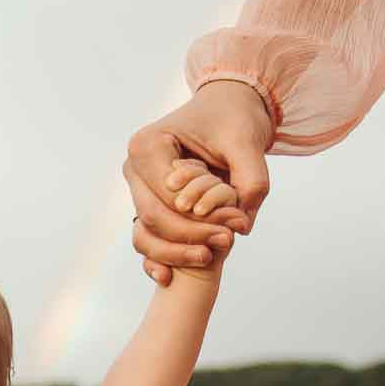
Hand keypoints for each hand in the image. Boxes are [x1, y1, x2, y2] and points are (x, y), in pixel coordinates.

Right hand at [123, 78, 272, 284]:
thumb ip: (250, 180)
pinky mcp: (146, 202)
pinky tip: (169, 277)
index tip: (234, 228)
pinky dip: (158, 257)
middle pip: (154, 218)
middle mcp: (134, 167)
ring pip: (145, 233)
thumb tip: (243, 226)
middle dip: (190, 237)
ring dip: (174, 252)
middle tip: (227, 242)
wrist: (226, 108)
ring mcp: (137, 187)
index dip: (199, 219)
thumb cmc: (233, 119)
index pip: (168, 197)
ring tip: (210, 257)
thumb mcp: (247, 142)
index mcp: (148, 146)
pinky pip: (145, 237)